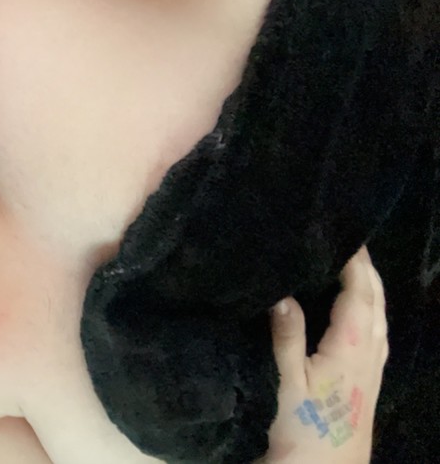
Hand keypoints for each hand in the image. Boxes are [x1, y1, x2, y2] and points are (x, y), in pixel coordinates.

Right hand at [264, 246, 388, 462]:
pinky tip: (359, 315)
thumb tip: (283, 293)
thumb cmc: (303, 429)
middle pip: (375, 303)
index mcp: (351, 347)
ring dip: (371, 290)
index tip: (344, 234)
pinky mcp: (368, 383)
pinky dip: (370, 313)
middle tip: (351, 242)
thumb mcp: (286, 382)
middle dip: (366, 271)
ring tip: (355, 269)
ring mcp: (372, 370)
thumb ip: (286, 337)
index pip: (358, 294)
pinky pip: (377, 335)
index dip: (354, 264)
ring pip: (380, 319)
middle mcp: (369, 354)